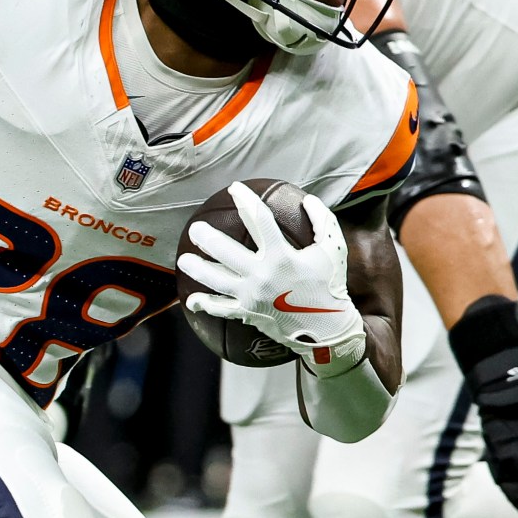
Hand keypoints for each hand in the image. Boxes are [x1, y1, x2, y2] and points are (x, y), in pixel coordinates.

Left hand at [178, 184, 366, 372]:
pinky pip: (220, 309)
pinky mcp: (247, 313)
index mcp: (282, 256)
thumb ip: (322, 221)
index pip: (259, 220)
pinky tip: (192, 300)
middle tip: (195, 228)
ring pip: (215, 280)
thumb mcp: (333, 250)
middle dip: (206, 237)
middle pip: (225, 252)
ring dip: (197, 269)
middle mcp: (262, 275)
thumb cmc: (329, 285)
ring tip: (183, 259)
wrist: (327, 329)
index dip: (245, 200)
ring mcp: (251, 296)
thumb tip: (307, 199)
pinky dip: (204, 305)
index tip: (234, 188)